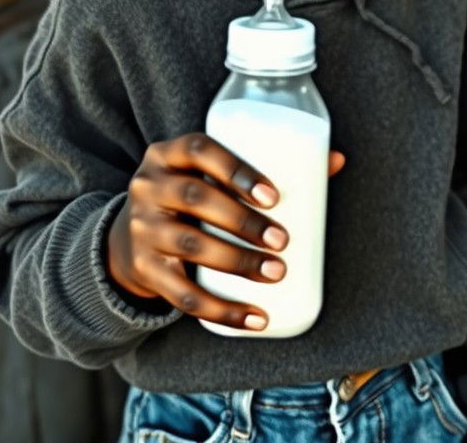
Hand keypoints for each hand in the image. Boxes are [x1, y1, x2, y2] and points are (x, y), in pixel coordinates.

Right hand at [107, 132, 343, 331]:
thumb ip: (269, 163)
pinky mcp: (144, 270)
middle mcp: (148, 186)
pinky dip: (221, 310)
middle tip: (283, 240)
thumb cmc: (194, 194)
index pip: (200, 149)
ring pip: (189, 246)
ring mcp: (141, 229)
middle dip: (243, 221)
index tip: (275, 196)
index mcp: (168, 153)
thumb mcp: (211, 172)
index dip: (237, 170)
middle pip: (195, 198)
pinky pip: (181, 295)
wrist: (128, 237)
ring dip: (237, 262)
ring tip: (276, 272)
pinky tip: (254, 317)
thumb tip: (338, 161)